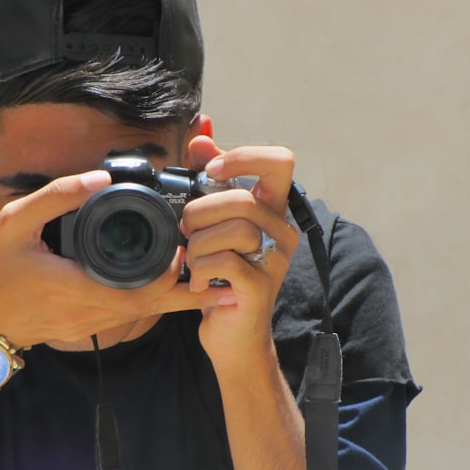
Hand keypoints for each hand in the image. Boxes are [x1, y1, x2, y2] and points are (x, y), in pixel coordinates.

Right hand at [0, 170, 228, 347]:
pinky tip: (173, 286)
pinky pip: (131, 315)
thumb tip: (100, 177)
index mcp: (76, 286)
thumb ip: (56, 196)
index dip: (172, 272)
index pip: (139, 288)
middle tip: (216, 259)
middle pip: (155, 304)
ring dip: (178, 294)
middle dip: (189, 284)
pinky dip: (155, 300)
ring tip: (212, 276)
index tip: (190, 246)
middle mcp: (91, 312)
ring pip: (147, 313)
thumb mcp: (14, 221)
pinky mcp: (89, 327)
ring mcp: (92, 325)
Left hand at [182, 136, 300, 365]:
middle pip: (243, 198)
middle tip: (186, 232)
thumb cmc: (221, 276)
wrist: (231, 335)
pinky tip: (199, 282)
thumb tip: (202, 134)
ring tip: (193, 260)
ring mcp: (276, 259)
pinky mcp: (261, 286)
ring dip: (199, 244)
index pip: (279, 161)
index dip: (243, 156)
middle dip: (201, 212)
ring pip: (234, 229)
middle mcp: (283, 230)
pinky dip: (202, 268)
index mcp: (273, 209)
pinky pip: (226, 261)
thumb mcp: (214, 223)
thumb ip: (211, 180)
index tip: (210, 171)